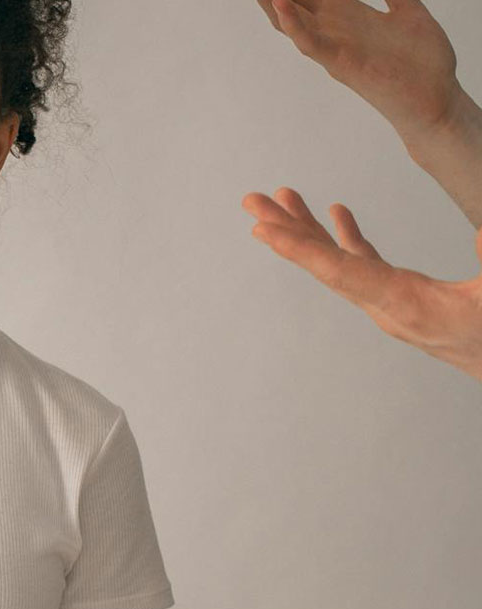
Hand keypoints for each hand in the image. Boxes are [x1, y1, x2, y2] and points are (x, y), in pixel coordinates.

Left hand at [243, 187, 481, 381]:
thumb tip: (480, 234)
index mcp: (405, 305)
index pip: (341, 274)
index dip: (300, 250)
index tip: (262, 231)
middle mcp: (386, 306)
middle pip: (324, 265)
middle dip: (287, 230)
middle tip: (253, 200)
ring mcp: (390, 304)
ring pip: (338, 263)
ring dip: (308, 230)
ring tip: (283, 198)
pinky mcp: (402, 299)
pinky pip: (362, 266)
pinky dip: (346, 239)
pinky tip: (335, 213)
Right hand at [256, 0, 463, 141]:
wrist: (435, 102)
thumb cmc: (424, 65)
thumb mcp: (410, 15)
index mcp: (350, 17)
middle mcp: (336, 32)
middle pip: (292, 6)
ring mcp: (335, 48)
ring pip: (291, 23)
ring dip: (274, 4)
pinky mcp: (342, 65)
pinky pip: (311, 44)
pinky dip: (295, 26)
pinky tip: (282, 5)